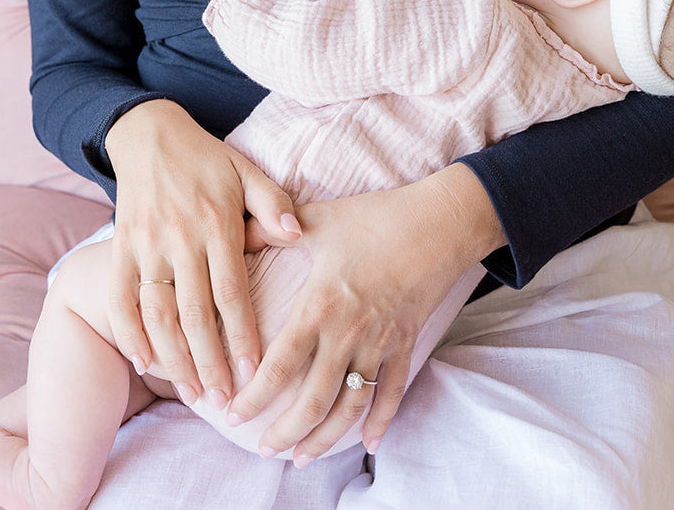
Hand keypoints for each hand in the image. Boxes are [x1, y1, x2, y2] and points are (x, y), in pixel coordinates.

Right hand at [105, 101, 301, 410]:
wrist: (147, 134)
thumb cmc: (207, 158)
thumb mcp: (247, 170)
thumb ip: (273, 203)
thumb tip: (296, 234)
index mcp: (216, 223)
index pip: (231, 291)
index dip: (242, 334)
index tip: (254, 370)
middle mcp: (179, 239)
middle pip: (194, 312)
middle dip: (210, 361)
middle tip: (224, 401)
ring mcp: (145, 245)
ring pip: (157, 313)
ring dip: (173, 358)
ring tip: (193, 392)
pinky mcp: (120, 247)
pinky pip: (120, 297)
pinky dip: (129, 332)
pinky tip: (145, 362)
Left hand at [227, 165, 504, 463]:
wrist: (441, 223)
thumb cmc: (376, 218)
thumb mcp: (318, 220)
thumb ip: (272, 229)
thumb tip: (233, 227)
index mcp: (319, 306)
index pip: (279, 366)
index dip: (254, 397)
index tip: (232, 415)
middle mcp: (348, 333)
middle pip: (312, 400)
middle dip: (285, 432)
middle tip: (263, 449)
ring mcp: (380, 343)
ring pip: (350, 407)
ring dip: (325, 437)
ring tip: (302, 456)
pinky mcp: (406, 344)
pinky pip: (393, 392)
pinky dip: (381, 421)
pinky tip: (367, 444)